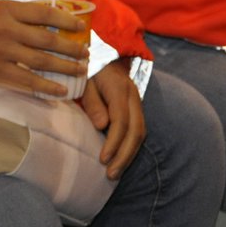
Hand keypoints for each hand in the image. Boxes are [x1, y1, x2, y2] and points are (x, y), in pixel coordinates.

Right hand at [0, 0, 88, 96]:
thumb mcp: (3, 8)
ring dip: (64, 66)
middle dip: (71, 47)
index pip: (44, 14)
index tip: (81, 27)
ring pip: (40, 61)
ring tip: (81, 70)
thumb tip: (60, 17)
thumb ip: (27, 13)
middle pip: (47, 40)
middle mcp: (7, 31)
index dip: (66, 21)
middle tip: (86, 53)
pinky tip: (61, 90)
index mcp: (9, 11)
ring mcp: (2, 52)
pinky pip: (26, 80)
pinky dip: (46, 86)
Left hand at [78, 58, 144, 178]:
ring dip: (129, 155)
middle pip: (136, 131)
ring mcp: (137, 102)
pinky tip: (120, 159)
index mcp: (120, 89)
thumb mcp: (85, 80)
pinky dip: (130, 147)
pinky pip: (138, 130)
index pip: (121, 121)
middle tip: (111, 174)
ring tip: (115, 172)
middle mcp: (133, 97)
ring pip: (141, 133)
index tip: (103, 159)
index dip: (113, 142)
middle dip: (124, 155)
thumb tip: (101, 126)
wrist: (103, 52)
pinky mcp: (136, 108)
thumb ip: (92, 102)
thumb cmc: (88, 68)